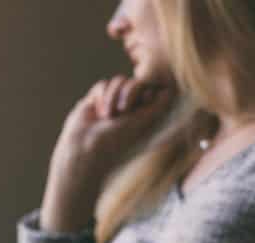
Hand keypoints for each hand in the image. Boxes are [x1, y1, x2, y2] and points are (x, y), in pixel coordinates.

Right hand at [40, 76, 174, 232]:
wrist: (84, 150)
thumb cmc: (117, 141)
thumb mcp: (144, 122)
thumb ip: (159, 105)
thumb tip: (169, 89)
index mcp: (144, 115)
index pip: (154, 90)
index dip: (149, 92)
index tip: (144, 105)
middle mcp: (129, 109)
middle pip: (137, 82)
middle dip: (130, 92)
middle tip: (123, 110)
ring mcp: (112, 104)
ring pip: (120, 81)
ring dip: (113, 95)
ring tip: (107, 115)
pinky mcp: (96, 102)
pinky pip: (102, 85)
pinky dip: (101, 96)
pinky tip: (96, 113)